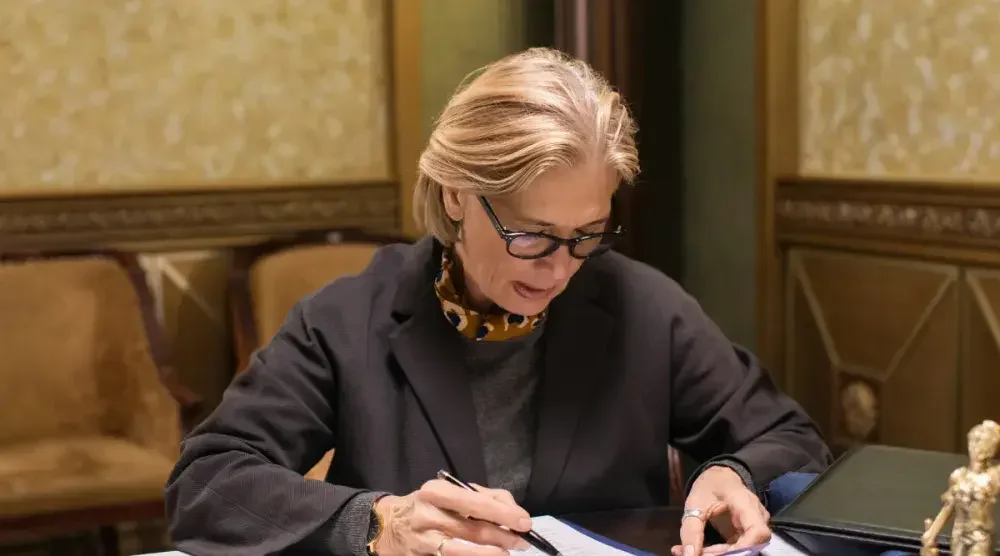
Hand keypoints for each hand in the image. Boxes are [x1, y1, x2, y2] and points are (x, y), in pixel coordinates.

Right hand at [373, 480, 532, 555]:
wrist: (386, 525)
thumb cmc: (426, 506)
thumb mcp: (447, 492)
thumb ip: (481, 496)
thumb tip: (511, 509)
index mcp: (436, 492)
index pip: (475, 503)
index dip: (503, 513)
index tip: (524, 521)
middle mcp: (427, 516)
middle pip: (474, 530)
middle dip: (504, 537)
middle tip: (523, 541)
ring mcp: (423, 542)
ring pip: (464, 553)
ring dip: (491, 555)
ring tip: (507, 554)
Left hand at [671, 466, 770, 555]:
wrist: (719, 478)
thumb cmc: (709, 487)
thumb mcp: (694, 504)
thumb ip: (691, 530)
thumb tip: (689, 555)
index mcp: (745, 503)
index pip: (757, 531)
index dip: (743, 548)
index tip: (721, 554)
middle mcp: (756, 516)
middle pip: (750, 545)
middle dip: (724, 554)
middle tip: (698, 554)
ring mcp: (754, 526)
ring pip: (743, 549)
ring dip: (720, 554)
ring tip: (695, 551)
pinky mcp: (747, 534)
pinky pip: (738, 547)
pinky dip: (720, 552)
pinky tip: (702, 550)